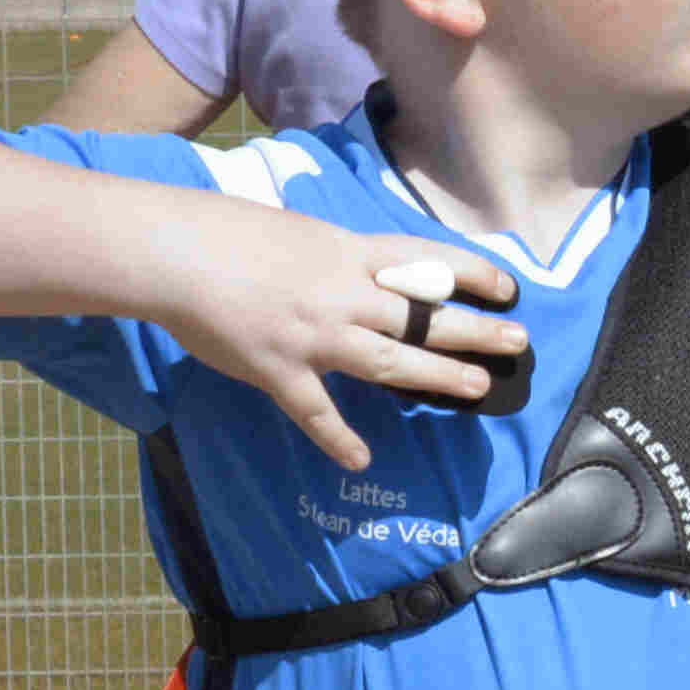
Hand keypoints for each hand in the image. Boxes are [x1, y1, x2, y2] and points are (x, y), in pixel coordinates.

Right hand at [143, 212, 528, 473]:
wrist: (171, 250)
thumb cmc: (227, 231)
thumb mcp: (298, 229)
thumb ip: (335, 254)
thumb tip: (362, 263)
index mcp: (347, 252)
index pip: (426, 260)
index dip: (471, 274)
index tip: (507, 286)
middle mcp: (341, 294)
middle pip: (424, 316)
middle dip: (475, 329)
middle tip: (517, 342)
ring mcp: (313, 335)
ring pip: (391, 360)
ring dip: (438, 376)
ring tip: (476, 388)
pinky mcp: (278, 370)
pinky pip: (316, 412)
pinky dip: (339, 439)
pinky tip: (362, 459)